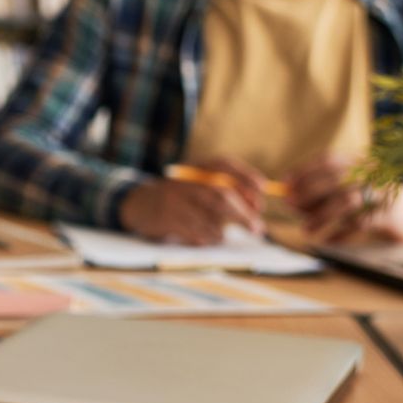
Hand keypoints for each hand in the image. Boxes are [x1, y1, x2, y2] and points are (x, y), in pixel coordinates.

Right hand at [119, 175, 259, 244]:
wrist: (141, 204)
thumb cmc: (182, 197)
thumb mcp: (199, 184)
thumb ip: (225, 189)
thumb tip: (257, 206)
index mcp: (194, 167)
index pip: (224, 164)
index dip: (246, 177)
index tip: (262, 194)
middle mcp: (183, 180)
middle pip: (220, 195)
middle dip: (243, 213)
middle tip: (258, 228)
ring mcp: (173, 199)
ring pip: (210, 218)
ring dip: (225, 231)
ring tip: (224, 236)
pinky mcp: (166, 218)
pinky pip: (196, 232)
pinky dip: (208, 238)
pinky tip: (208, 238)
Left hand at [285, 153, 402, 242]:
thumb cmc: (367, 199)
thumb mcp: (346, 188)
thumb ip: (320, 190)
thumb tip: (287, 196)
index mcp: (358, 163)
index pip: (329, 160)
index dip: (305, 170)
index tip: (285, 184)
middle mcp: (371, 174)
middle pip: (336, 179)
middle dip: (309, 192)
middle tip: (290, 206)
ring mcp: (382, 193)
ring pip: (347, 201)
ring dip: (322, 216)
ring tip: (305, 229)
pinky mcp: (390, 215)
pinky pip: (361, 223)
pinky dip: (341, 233)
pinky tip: (328, 240)